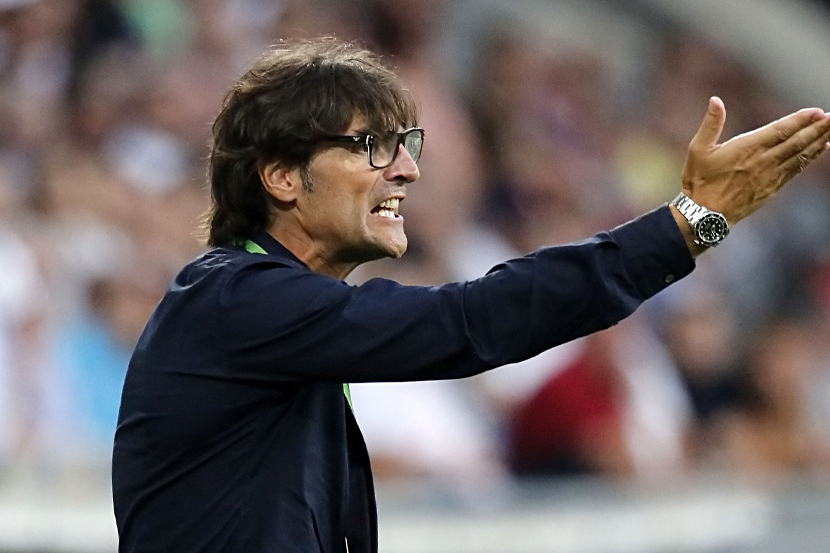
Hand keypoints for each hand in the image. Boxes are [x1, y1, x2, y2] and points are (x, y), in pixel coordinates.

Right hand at [681, 97, 829, 224]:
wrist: (705, 215)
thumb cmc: (699, 181)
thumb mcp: (698, 150)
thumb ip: (711, 124)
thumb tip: (715, 100)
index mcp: (746, 148)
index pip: (780, 131)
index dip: (800, 121)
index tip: (817, 112)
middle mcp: (763, 161)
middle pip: (797, 142)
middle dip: (818, 128)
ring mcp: (770, 176)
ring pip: (800, 156)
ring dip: (819, 141)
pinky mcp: (772, 188)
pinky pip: (796, 170)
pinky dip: (811, 158)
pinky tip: (821, 148)